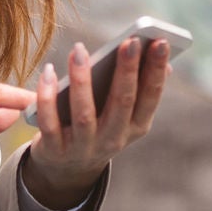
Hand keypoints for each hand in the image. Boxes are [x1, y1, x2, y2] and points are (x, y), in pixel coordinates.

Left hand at [24, 38, 170, 207]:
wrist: (65, 169)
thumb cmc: (97, 126)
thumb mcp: (122, 114)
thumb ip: (138, 88)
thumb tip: (164, 62)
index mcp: (135, 127)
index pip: (150, 97)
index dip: (156, 70)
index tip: (160, 41)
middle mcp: (113, 140)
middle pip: (122, 103)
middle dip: (128, 71)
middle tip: (130, 41)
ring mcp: (83, 147)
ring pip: (84, 114)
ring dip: (82, 80)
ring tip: (79, 50)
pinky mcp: (54, 150)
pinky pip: (50, 123)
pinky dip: (47, 98)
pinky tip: (48, 72)